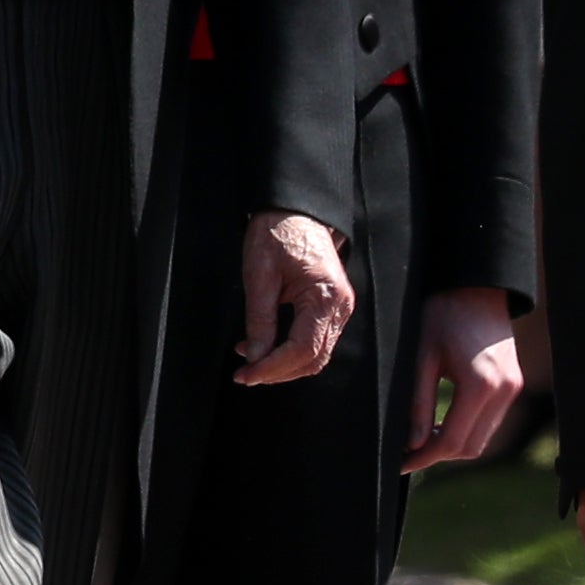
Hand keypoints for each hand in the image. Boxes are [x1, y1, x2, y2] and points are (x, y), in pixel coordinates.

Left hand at [236, 209, 356, 384]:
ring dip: (284, 364)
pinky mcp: (332, 306)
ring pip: (316, 355)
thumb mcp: (259, 276)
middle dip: (278, 372)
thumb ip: (259, 321)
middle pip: (314, 359)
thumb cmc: (277, 233)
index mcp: (325, 296)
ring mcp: (340, 307)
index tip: (246, 375)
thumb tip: (255, 357)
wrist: (296, 209)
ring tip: (250, 360)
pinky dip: (291, 351)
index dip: (272, 368)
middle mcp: (340, 306)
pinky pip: (316, 340)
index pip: (302, 350)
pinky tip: (265, 346)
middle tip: (245, 375)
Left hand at [400, 284, 526, 470]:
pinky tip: (443, 422)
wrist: (477, 285)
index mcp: (480, 385)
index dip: (424, 458)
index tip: (400, 463)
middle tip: (407, 453)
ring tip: (422, 438)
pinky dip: (467, 430)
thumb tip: (411, 444)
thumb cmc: (443, 313)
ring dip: (453, 444)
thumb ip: (418, 404)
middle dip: (438, 455)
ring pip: (482, 438)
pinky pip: (490, 421)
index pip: (452, 442)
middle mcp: (504, 391)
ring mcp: (512, 388)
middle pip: (471, 447)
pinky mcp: (513, 383)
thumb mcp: (421, 357)